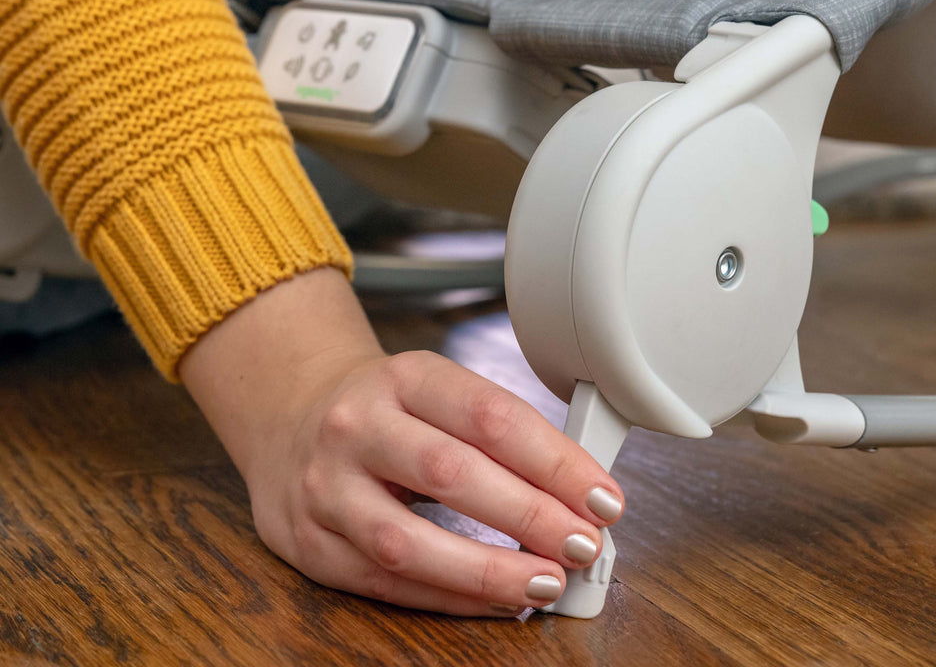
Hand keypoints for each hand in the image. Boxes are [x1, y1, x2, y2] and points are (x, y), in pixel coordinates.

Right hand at [180, 268, 624, 614]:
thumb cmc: (384, 407)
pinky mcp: (308, 542)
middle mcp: (358, 424)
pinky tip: (495, 600)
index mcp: (404, 376)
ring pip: (408, 540)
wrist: (291, 415)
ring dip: (487, 570)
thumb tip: (576, 489)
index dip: (555, 460)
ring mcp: (326, 485)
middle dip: (530, 515)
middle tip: (583, 543)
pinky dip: (448, 597)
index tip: (602, 495)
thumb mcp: (434, 389)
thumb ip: (496, 431)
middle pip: (453, 473)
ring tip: (545, 581)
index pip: (491, 414)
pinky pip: (384, 581)